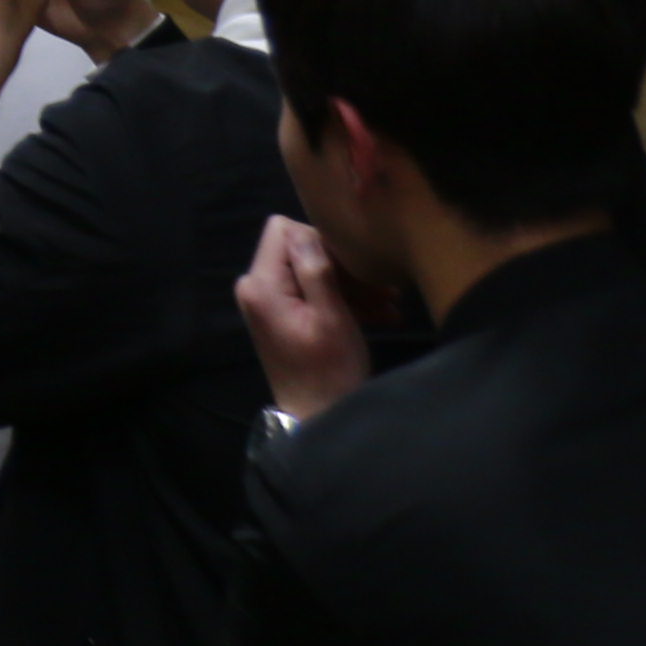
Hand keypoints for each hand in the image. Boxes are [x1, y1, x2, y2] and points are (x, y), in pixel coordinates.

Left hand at [237, 215, 374, 424]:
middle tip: (385, 291)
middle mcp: (256, 287)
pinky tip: (380, 316)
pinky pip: (312, 292)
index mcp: (261, 284)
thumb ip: (315, 270)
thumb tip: (308, 230)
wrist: (319, 417)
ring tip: (389, 307)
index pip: (284, 229)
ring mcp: (269, 301)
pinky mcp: (284, 314)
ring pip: (312, 271)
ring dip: (351, 287)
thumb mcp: (330, 317)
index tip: (356, 266)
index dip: (323, 241)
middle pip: (300, 250)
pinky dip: (344, 300)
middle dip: (344, 268)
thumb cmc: (329, 370)